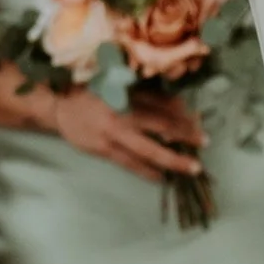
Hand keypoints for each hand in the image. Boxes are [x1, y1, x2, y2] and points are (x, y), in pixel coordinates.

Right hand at [48, 84, 204, 180]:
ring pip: (149, 150)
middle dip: (186, 136)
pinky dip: (148, 172)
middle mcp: (123, 113)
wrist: (59, 107)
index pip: (163, 105)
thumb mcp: (120, 85)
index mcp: (128, 94)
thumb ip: (148, 95)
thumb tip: (180, 106)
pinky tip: (163, 178)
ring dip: (172, 160)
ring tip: (191, 168)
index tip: (200, 121)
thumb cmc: (93, 93)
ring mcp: (113, 134)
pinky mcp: (103, 150)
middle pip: (162, 126)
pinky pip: (131, 164)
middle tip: (205, 143)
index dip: (184, 115)